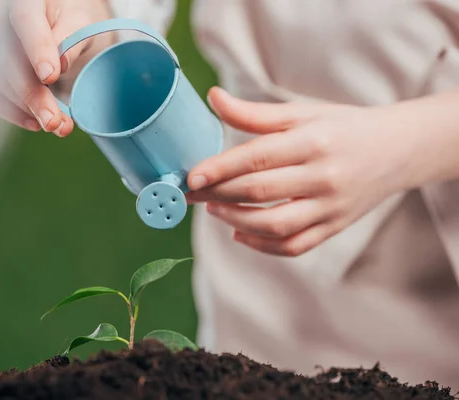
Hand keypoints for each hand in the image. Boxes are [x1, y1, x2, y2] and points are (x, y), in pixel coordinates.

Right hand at [0, 0, 112, 135]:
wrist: (64, 26)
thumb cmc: (75, 21)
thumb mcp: (84, 24)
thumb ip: (73, 39)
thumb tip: (60, 62)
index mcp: (28, 0)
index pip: (25, 19)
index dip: (37, 48)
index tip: (50, 76)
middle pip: (5, 57)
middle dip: (31, 94)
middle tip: (54, 121)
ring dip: (22, 109)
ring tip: (54, 125)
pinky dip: (9, 112)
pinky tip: (33, 121)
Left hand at [186, 87, 411, 256]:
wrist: (396, 150)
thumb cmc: (342, 127)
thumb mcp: (302, 112)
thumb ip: (255, 113)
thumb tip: (213, 98)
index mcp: (313, 141)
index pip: (257, 158)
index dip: (220, 168)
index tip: (190, 176)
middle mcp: (323, 176)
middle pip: (259, 192)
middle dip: (217, 194)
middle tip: (188, 193)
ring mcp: (331, 207)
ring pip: (274, 225)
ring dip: (235, 221)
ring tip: (212, 208)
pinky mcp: (334, 227)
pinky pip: (294, 246)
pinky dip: (262, 246)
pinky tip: (239, 234)